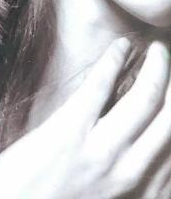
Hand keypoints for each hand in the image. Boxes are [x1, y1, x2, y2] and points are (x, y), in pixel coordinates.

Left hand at [0, 39, 170, 198]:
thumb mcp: (95, 198)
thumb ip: (118, 180)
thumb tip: (131, 153)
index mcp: (138, 193)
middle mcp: (129, 175)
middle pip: (168, 124)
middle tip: (169, 60)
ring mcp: (100, 152)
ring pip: (145, 103)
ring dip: (157, 71)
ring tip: (159, 51)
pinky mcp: (68, 132)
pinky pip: (99, 88)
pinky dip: (112, 62)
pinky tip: (120, 46)